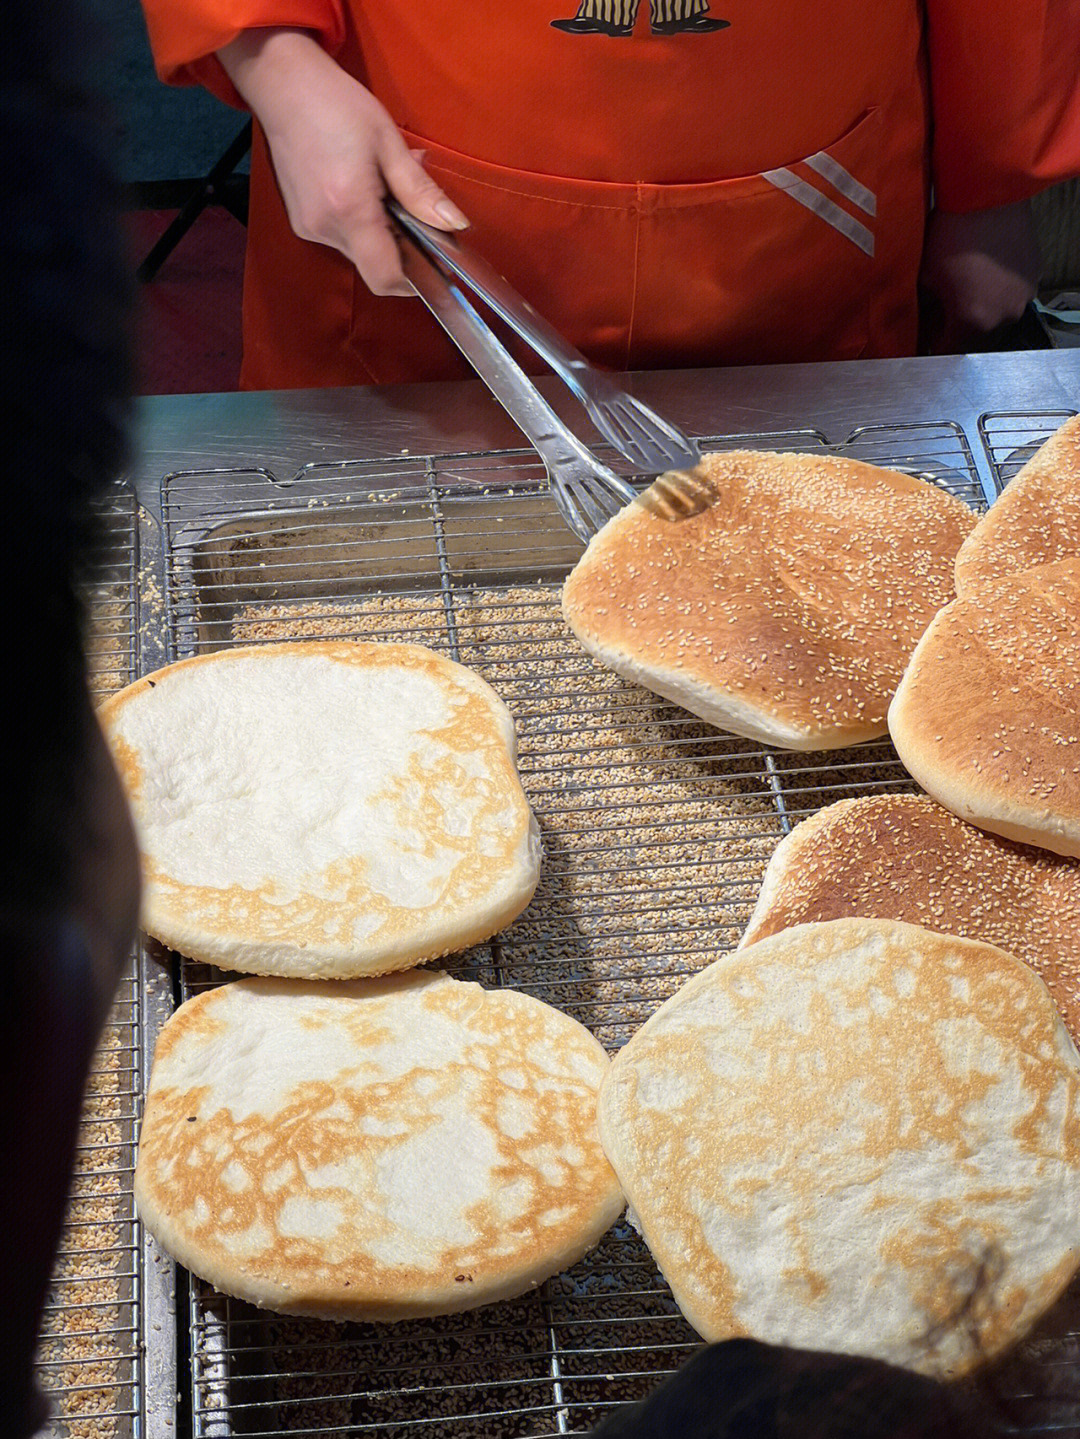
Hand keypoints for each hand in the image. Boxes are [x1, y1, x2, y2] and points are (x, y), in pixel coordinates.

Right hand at [218, 29, 468, 295]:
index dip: (411, 281)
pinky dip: (358, 222)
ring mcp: (308, 227)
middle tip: (407, 204)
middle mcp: (326, 227)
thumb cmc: (337, 105)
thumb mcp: (388, 142)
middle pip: (374, 265)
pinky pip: (341, 237)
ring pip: (359, 251)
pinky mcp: (301, 221)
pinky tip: (359, 187)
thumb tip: (456, 224)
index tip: (431, 264)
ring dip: (379, 231)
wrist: (283, 85)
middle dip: (399, 245)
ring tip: (380, 186)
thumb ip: (421, 191)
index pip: (385, 277)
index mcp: (350, 209)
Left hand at [918, 200, 1040, 353]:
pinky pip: (1012, 298)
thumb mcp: (925, 279)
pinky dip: (997, 295)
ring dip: (980, 314)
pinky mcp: (1034, 278)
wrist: (988, 195)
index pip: (947, 351)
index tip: (923, 337)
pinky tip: (984, 277)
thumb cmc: (952, 234)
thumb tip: (923, 323)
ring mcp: (1023, 298)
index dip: (931, 344)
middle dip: (956, 330)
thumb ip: (926, 310)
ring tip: (964, 293)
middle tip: (940, 314)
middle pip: (975, 340)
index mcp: (972, 322)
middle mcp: (1003, 317)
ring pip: (997, 321)